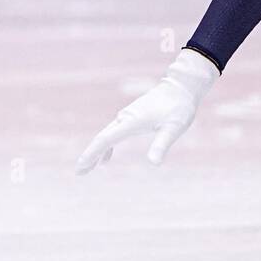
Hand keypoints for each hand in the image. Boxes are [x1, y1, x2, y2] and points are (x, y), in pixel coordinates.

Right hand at [76, 48, 219, 173]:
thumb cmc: (179, 108)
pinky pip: (114, 132)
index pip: (106, 140)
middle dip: (90, 155)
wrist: (181, 87)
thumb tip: (154, 163)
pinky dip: (107, 144)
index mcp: (132, 121)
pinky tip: (106, 157)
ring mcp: (127, 116)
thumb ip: (162, 144)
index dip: (92, 154)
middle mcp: (125, 118)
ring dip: (96, 151)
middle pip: (102, 138)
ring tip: (88, 167)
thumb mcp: (174, 128)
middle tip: (80, 172)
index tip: (81, 167)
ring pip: (106, 135)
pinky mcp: (132, 116)